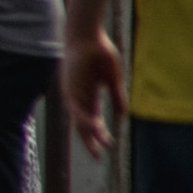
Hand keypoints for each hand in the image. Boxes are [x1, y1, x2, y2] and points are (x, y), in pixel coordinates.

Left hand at [61, 31, 122, 158]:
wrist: (87, 36)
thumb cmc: (99, 53)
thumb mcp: (112, 79)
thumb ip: (116, 96)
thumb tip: (122, 115)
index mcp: (87, 95)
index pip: (92, 119)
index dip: (99, 132)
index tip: (107, 145)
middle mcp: (78, 96)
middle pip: (82, 124)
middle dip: (90, 140)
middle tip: (98, 156)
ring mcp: (73, 92)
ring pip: (78, 119)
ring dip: (89, 133)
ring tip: (99, 147)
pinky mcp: (70, 87)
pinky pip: (76, 107)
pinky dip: (84, 119)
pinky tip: (94, 128)